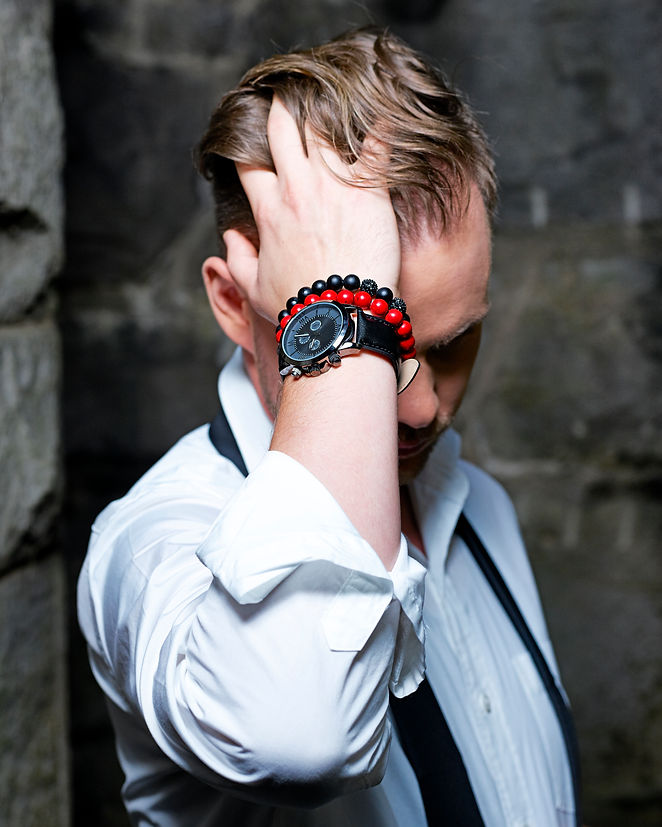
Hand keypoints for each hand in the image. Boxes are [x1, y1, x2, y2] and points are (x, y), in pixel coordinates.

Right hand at [234, 96, 400, 321]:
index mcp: (269, 209)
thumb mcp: (253, 288)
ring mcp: (334, 186)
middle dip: (283, 107)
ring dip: (327, 109)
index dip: (249, 144)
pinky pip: (376, 145)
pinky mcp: (369, 190)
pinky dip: (380, 127)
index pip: (249, 162)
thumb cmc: (298, 309)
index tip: (255, 136)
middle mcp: (297, 189)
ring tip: (335, 100)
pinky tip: (384, 116)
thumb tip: (231, 237)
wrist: (341, 318)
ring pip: (324, 126)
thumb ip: (237, 259)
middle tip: (291, 97)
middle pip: (283, 128)